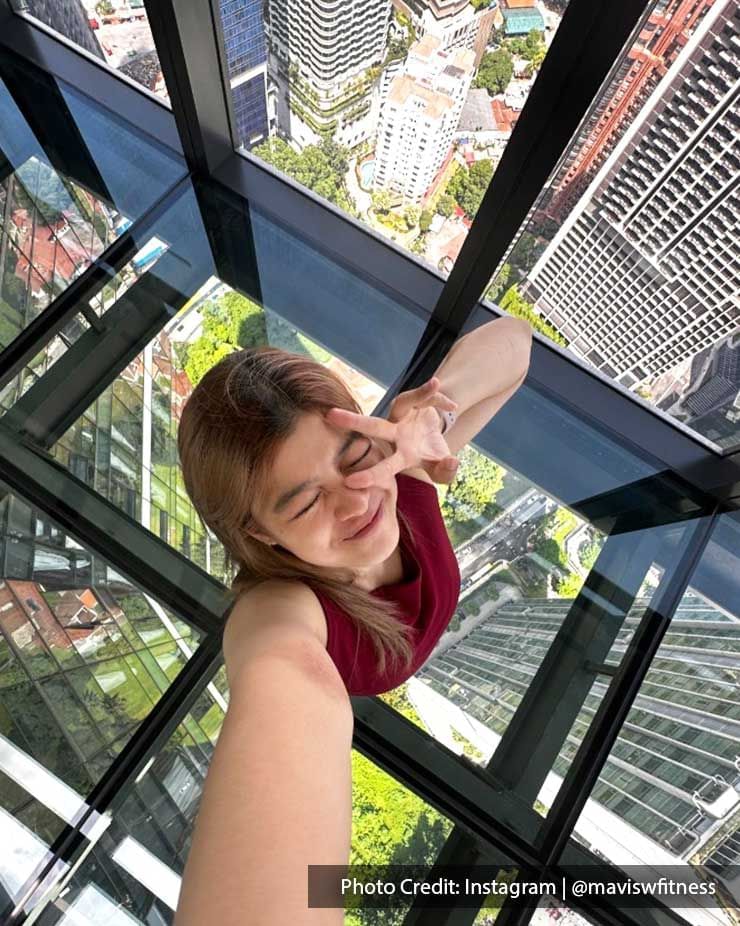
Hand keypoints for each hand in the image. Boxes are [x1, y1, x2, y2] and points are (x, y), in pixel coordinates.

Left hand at [325, 378, 458, 489]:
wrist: (437, 433)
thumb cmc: (433, 456)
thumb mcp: (442, 468)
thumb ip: (446, 471)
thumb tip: (452, 461)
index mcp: (400, 455)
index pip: (383, 467)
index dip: (369, 475)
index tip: (350, 483)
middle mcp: (396, 433)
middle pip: (374, 426)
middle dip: (353, 421)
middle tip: (331, 415)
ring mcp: (403, 415)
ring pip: (404, 401)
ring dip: (420, 394)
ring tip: (435, 385)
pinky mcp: (414, 400)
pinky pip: (426, 396)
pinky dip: (439, 398)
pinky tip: (452, 405)